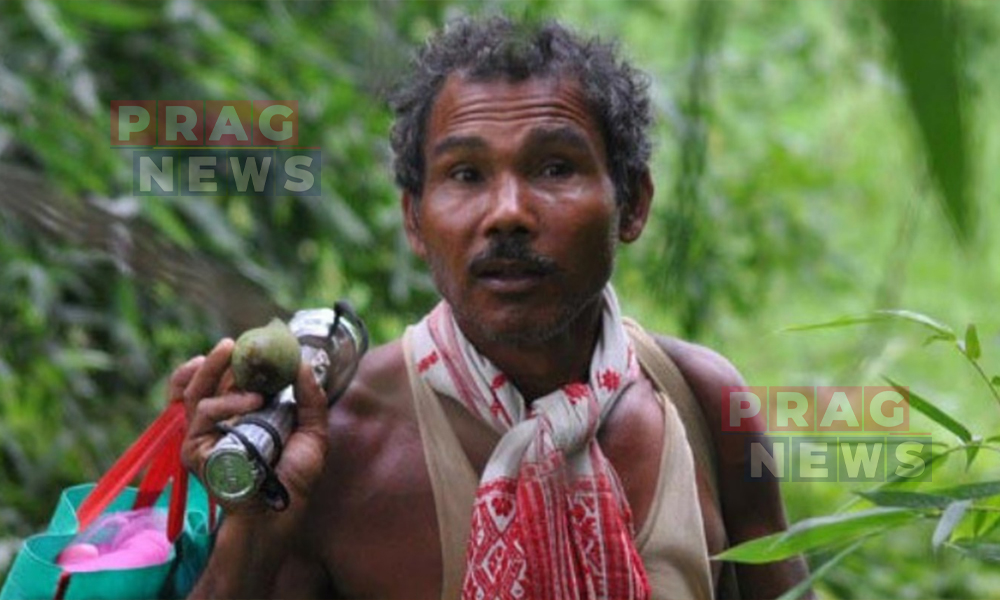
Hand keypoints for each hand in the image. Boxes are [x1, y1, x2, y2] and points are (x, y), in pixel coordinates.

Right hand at [174, 338, 329, 517]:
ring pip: (195, 391)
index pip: (223, 381)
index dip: (229, 361)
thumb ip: (311, 399)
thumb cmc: (293, 478)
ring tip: (232, 355)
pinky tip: (251, 401)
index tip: (247, 344)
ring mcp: (204, 436)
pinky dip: (226, 402)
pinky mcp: (195, 450)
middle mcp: (218, 424)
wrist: (280, 513)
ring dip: (214, 369)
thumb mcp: (312, 433)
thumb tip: (304, 364)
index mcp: (240, 416)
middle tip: (232, 344)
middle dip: (216, 358)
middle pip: (203, 381)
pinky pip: (203, 413)